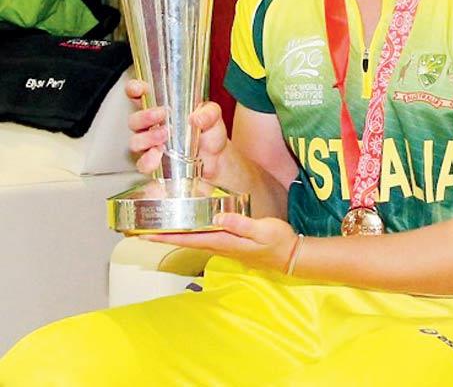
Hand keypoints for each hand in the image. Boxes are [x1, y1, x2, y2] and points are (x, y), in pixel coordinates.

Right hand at [126, 79, 227, 178]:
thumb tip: (195, 118)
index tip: (138, 89)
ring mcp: (152, 146)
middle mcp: (153, 126)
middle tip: (163, 114)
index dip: (134, 90)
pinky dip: (149, 159)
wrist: (217, 160)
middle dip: (145, 116)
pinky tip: (158, 154)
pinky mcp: (155, 164)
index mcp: (163, 107)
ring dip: (148, 137)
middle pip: (134, 120)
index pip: (141, 95)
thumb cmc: (210, 133)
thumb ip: (208, 113)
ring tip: (165, 135)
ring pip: (136, 141)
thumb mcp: (213, 116)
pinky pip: (142, 164)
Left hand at [143, 213, 298, 273]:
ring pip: (192, 238)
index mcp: (224, 241)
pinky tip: (185, 226)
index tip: (147, 234)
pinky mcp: (229, 241)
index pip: (189, 238)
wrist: (290, 255)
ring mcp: (223, 244)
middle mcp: (219, 244)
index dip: (167, 236)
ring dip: (173, 234)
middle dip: (163, 235)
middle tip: (140, 230)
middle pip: (185, 239)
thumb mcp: (263, 230)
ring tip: (156, 227)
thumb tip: (221, 218)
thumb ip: (242, 224)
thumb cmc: (277, 242)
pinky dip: (189, 232)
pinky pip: (203, 236)